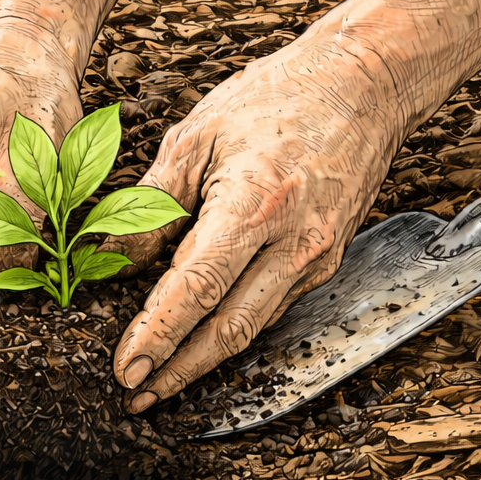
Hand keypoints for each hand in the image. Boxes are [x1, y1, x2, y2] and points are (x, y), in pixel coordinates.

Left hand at [109, 28, 410, 411]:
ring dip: (203, 361)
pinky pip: (273, 307)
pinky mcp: (326, 262)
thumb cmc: (279, 98)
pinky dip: (233, 328)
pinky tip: (202, 339)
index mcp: (255, 205)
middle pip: (228, 329)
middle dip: (177, 371)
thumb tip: (114, 258)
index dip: (157, 334)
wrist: (365, 84)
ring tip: (159, 380)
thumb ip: (152, 203)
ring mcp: (316, 257)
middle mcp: (293, 243)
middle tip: (135, 395)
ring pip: (253, 328)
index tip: (125, 368)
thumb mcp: (196, 135)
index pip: (195, 288)